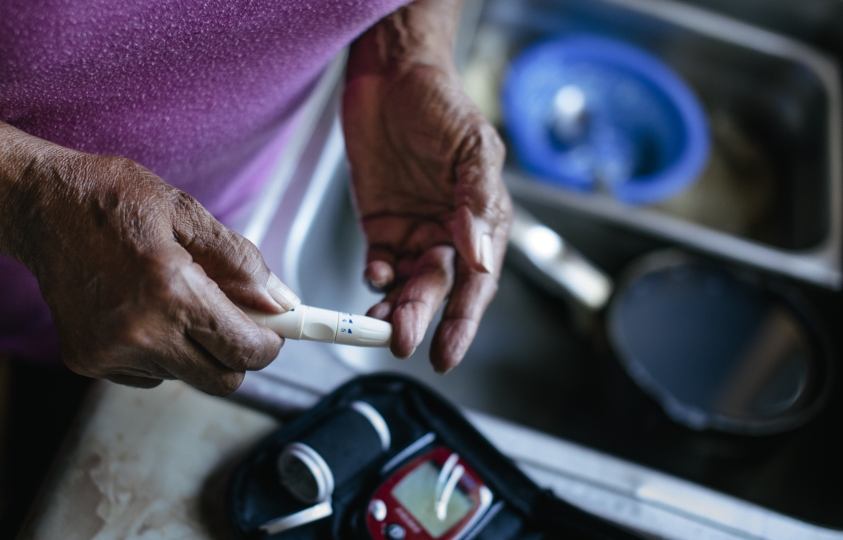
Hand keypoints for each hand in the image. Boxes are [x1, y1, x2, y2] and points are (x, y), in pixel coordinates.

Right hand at [0, 81, 297, 394]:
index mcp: (172, 292)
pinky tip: (141, 311)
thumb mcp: (188, 214)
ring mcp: (110, 353)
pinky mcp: (87, 362)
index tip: (273, 329)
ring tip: (172, 299)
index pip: (245, 350)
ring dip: (194, 349)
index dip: (269, 343)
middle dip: (237, 354)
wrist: (40, 208)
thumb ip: (241, 262)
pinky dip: (159, 352)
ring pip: (185, 377)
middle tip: (233, 318)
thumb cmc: (115, 201)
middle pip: (221, 381)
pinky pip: (148, 375)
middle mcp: (140, 333)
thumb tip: (282, 302)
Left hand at [343, 0, 511, 372]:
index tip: (447, 353)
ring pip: (407, 285)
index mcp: (482, 222)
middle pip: (438, 290)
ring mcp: (414, 232)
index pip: (477, 283)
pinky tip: (374, 277)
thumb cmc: (442, 104)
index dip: (464, 321)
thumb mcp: (472, 147)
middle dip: (421, 317)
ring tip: (379, 323)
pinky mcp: (381, 227)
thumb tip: (481, 258)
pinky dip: (376, 278)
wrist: (392, 75)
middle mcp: (450, 235)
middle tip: (402, 340)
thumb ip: (477, 204)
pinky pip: (380, 266)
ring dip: (395, 307)